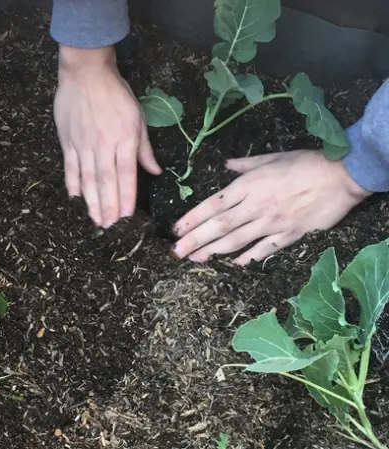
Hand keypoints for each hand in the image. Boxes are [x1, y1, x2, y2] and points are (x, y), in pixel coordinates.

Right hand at [54, 45, 161, 227]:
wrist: (85, 72)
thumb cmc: (115, 93)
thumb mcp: (137, 116)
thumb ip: (144, 147)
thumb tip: (156, 172)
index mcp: (124, 138)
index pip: (126, 173)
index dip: (126, 196)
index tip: (127, 215)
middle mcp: (103, 144)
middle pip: (106, 181)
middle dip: (108, 206)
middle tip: (108, 226)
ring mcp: (83, 144)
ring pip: (88, 178)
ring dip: (91, 201)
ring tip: (94, 219)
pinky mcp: (68, 141)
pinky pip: (70, 167)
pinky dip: (72, 183)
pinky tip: (75, 198)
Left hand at [172, 150, 371, 264]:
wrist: (341, 176)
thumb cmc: (306, 163)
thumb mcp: (272, 157)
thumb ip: (245, 164)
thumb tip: (228, 164)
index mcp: (249, 185)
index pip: (213, 205)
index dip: (193, 219)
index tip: (176, 230)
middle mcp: (256, 206)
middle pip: (219, 226)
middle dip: (195, 240)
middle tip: (176, 252)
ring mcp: (272, 223)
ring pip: (237, 241)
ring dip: (214, 251)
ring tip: (196, 259)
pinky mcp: (289, 235)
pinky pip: (264, 250)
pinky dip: (248, 257)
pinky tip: (234, 263)